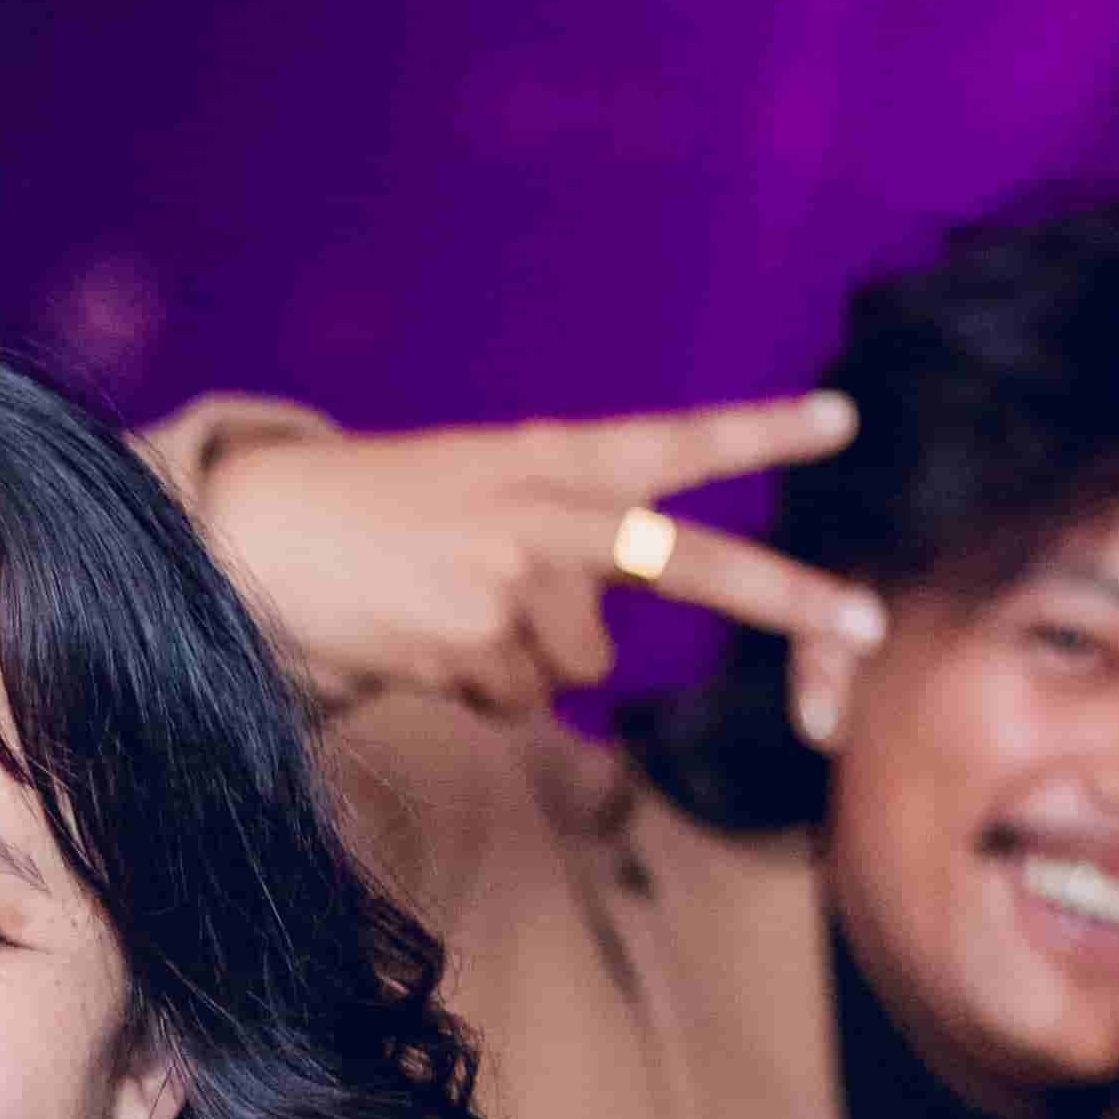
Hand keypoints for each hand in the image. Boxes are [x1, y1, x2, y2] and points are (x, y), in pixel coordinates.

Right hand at [194, 393, 887, 720]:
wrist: (246, 536)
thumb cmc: (357, 516)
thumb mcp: (468, 487)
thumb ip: (552, 540)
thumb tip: (594, 650)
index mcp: (546, 458)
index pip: (671, 442)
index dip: (759, 431)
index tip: (841, 419)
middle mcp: (547, 512)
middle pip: (695, 564)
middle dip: (792, 601)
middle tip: (872, 622)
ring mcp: (518, 579)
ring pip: (573, 667)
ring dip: (516, 663)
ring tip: (435, 616)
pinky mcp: (478, 643)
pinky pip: (512, 699)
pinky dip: (467, 687)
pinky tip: (411, 642)